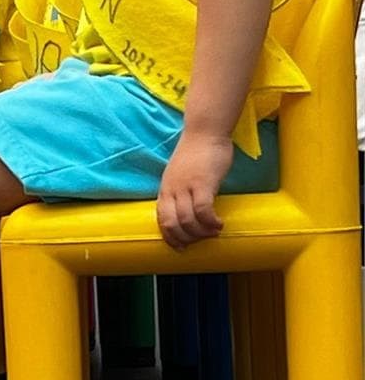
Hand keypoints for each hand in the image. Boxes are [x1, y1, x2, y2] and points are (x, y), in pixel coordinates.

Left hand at [156, 130, 232, 249]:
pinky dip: (210, 222)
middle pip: (172, 224)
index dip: (170, 237)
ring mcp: (186, 186)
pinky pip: (203, 210)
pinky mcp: (202, 183)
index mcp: (165, 189)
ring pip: (187, 221)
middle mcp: (172, 190)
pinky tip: (219, 224)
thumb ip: (180, 192)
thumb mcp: (180, 175)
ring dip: (201, 233)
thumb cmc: (197, 153)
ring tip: (213, 232)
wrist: (205, 132)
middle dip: (186, 239)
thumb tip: (187, 213)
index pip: (161, 220)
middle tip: (201, 240)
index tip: (180, 246)